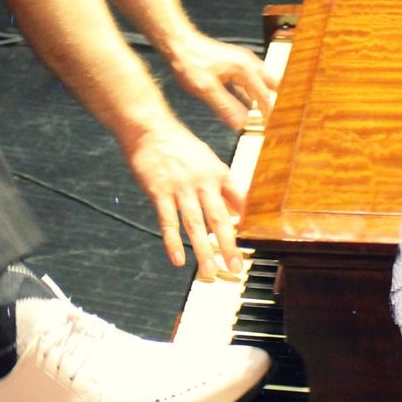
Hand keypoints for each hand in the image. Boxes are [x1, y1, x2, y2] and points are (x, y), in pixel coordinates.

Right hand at [127, 118, 244, 279]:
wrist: (149, 128)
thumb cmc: (178, 144)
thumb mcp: (207, 159)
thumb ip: (222, 185)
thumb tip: (236, 210)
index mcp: (218, 173)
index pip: (238, 202)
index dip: (246, 224)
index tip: (253, 245)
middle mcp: (202, 182)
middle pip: (218, 219)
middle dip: (228, 246)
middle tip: (236, 268)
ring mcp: (180, 188)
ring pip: (194, 225)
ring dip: (203, 251)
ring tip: (208, 273)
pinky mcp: (159, 192)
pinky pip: (168, 221)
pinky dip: (173, 242)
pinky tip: (178, 260)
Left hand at [169, 33, 277, 130]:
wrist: (179, 44)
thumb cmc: (190, 62)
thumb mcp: (206, 89)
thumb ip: (226, 107)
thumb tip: (241, 124)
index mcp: (245, 69)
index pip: (265, 96)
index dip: (268, 114)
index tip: (267, 128)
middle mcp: (248, 64)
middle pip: (271, 87)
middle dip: (272, 104)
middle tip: (270, 122)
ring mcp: (242, 63)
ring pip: (261, 84)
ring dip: (261, 100)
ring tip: (261, 118)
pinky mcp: (234, 65)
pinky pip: (249, 83)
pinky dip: (251, 95)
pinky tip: (247, 106)